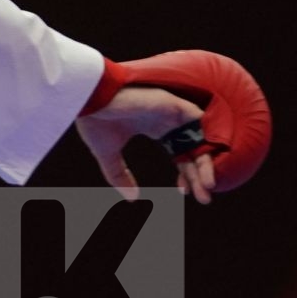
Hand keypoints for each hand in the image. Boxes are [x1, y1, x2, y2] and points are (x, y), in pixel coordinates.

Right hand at [76, 86, 215, 204]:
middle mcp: (166, 121)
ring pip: (199, 138)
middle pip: (192, 151)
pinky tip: (209, 157)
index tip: (184, 192)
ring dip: (206, 162)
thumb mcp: (107, 154)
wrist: (87, 99)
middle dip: (199, 176)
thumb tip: (132, 198)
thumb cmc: (94, 119)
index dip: (185, 174)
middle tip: (204, 198)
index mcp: (154, 128)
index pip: (179, 155)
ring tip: (209, 185)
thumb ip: (119, 175)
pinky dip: (208, 135)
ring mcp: (170, 112)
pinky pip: (199, 119)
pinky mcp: (171, 103)